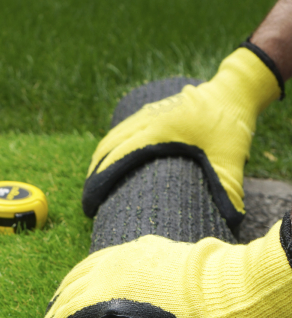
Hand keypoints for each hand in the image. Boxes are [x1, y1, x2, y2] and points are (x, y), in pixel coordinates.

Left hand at [34, 214, 291, 317]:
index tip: (68, 301)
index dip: (76, 287)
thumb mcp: (182, 261)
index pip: (91, 268)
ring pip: (64, 305)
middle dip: (59, 305)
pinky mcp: (101, 308)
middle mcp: (111, 263)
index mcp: (130, 252)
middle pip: (72, 285)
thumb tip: (168, 272)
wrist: (223, 289)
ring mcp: (104, 283)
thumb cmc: (216, 279)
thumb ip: (162, 265)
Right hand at [82, 46, 282, 228]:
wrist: (233, 92)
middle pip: (109, 146)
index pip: (120, 155)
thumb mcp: (230, 161)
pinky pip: (121, 129)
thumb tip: (230, 220)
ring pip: (112, 136)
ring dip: (99, 159)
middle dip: (95, 173)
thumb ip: (227, 190)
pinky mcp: (149, 111)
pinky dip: (109, 145)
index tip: (92, 201)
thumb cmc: (231, 127)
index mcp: (161, 131)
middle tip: (88, 199)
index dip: (102, 179)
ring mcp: (147, 113)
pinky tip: (106, 161)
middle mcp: (148, 119)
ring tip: (92, 183)